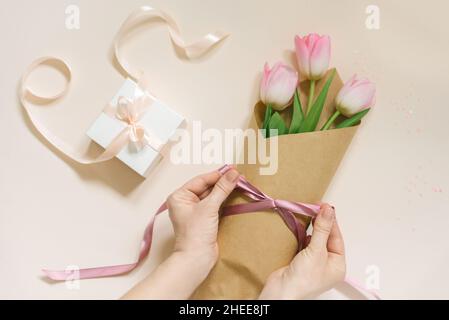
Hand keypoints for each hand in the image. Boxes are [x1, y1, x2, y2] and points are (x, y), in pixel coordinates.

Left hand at [122, 168, 238, 299]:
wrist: (196, 258)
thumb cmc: (195, 233)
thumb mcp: (209, 207)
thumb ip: (222, 189)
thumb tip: (233, 173)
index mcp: (179, 196)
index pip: (201, 180)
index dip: (217, 175)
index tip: (233, 169)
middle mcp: (185, 202)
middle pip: (206, 187)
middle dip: (222, 182)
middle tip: (238, 176)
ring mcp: (195, 211)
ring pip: (211, 196)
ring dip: (224, 191)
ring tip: (239, 183)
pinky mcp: (204, 219)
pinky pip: (215, 205)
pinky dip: (224, 200)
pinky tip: (234, 195)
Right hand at [259, 204, 345, 299]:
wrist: (281, 291)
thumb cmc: (303, 279)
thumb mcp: (316, 251)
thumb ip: (322, 229)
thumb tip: (328, 211)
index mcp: (337, 265)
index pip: (337, 237)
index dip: (331, 221)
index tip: (324, 206)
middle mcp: (327, 264)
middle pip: (326, 237)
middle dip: (321, 223)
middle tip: (315, 207)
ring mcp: (313, 263)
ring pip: (315, 240)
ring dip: (311, 228)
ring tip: (307, 214)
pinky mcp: (300, 262)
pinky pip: (304, 244)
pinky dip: (302, 235)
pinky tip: (299, 228)